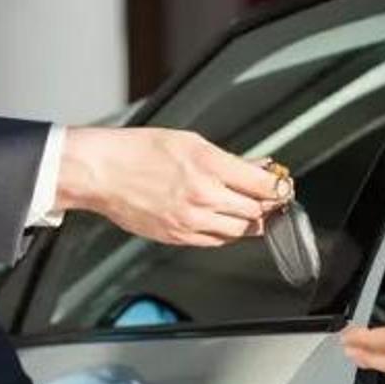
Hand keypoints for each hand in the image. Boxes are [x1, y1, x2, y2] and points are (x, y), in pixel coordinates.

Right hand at [56, 126, 283, 246]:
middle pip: (256, 210)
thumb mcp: (190, 142)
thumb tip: (258, 166)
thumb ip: (228, 158)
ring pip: (240, 230)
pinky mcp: (179, 236)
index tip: (282, 186)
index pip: (263, 185)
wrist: (102, 173)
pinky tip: (226, 220)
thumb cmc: (139, 151)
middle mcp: (203, 195)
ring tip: (251, 209)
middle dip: (268, 205)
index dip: (279, 187)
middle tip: (271, 198)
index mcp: (208, 165)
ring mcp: (191, 220)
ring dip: (251, 221)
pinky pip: (217, 241)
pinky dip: (228, 232)